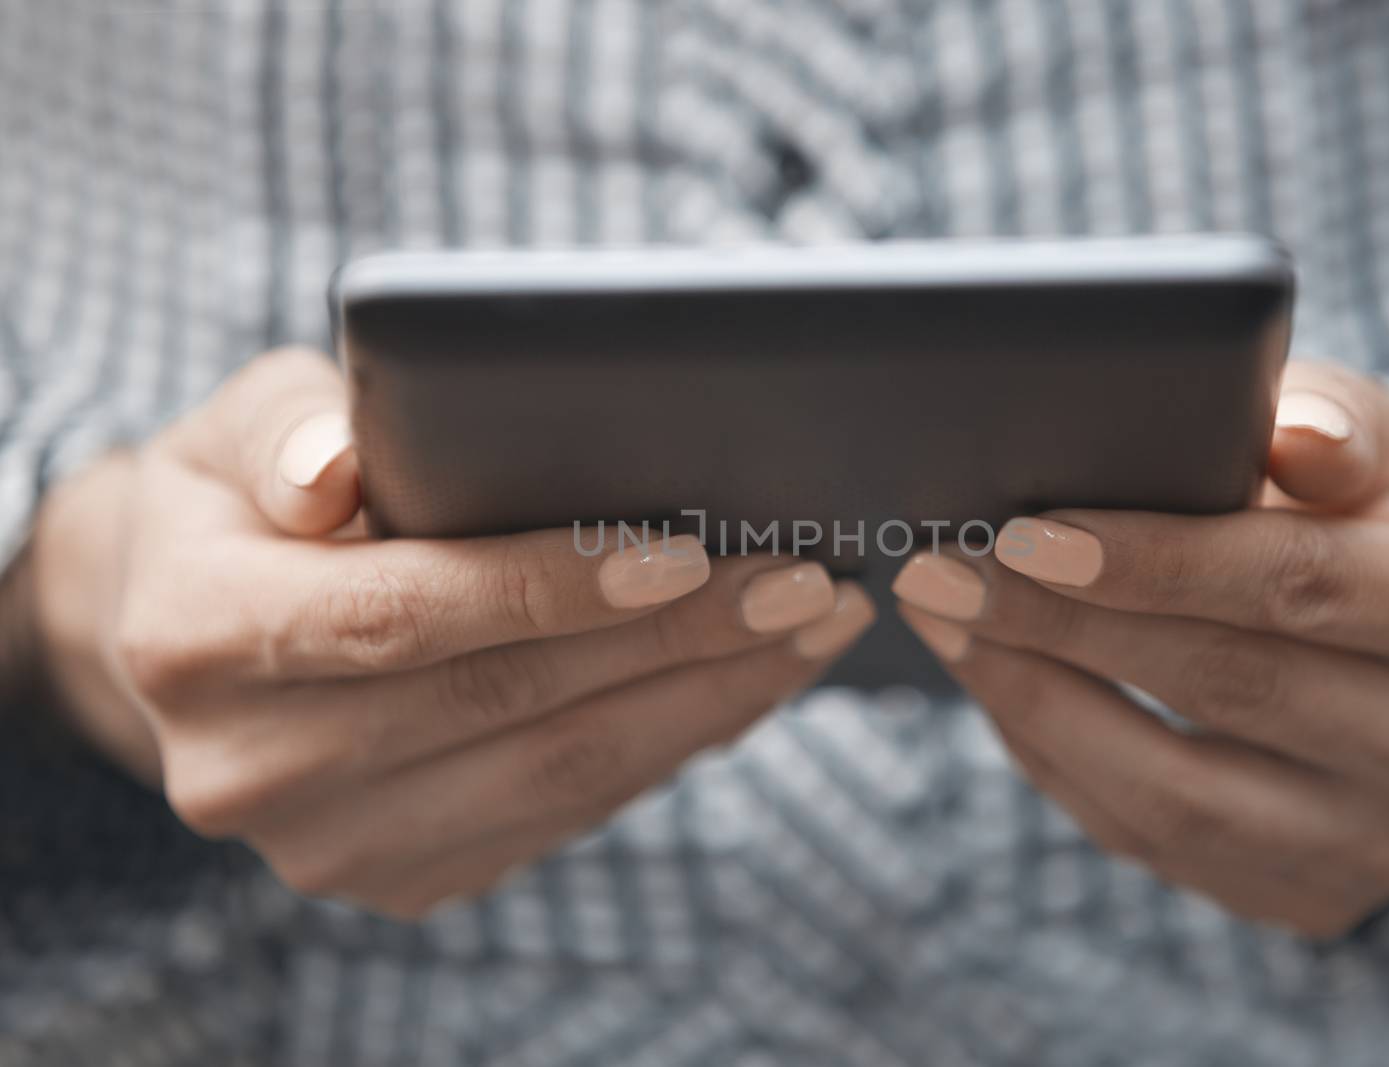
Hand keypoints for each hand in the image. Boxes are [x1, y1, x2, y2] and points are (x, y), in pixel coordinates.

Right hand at [32, 347, 873, 918]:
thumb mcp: (243, 426)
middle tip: (805, 581)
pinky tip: (743, 686)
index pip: (403, 613)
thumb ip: (288, 428)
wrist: (197, 633)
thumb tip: (338, 474)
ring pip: (557, 776)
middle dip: (677, 639)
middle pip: (505, 702)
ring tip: (808, 631)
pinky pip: (565, 815)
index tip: (690, 550)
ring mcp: (328, 844)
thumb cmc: (245, 500)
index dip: (551, 584)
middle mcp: (248, 767)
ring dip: (704, 701)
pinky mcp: (401, 877)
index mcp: (195, 635)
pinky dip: (668, 747)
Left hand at [892, 361, 1388, 937]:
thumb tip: (1286, 434)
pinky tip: (1002, 690)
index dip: (1147, 562)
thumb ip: (1338, 421)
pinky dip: (1060, 763)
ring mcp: (1386, 846)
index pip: (1295, 585)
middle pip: (1223, 687)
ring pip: (1175, 791)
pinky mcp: (1314, 897)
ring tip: (945, 628)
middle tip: (938, 571)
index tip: (1018, 535)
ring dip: (1033, 703)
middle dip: (1055, 625)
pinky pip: (1155, 841)